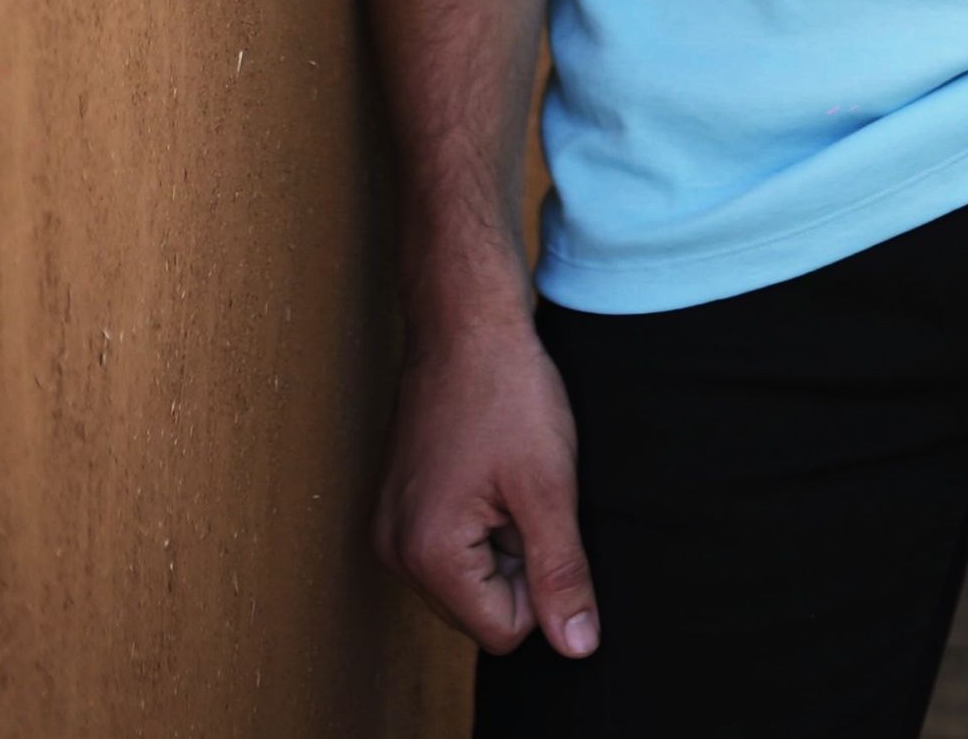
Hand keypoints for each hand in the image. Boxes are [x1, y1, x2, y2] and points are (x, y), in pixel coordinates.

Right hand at [374, 300, 597, 660]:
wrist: (465, 321)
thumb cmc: (506, 391)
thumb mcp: (549, 487)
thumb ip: (561, 574)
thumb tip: (577, 646)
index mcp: (428, 554)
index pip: (503, 632)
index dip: (540, 585)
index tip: (540, 517)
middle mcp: (395, 551)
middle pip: (481, 610)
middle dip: (516, 562)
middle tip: (522, 491)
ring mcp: (391, 527)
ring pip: (469, 578)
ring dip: (501, 539)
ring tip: (505, 476)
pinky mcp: (398, 504)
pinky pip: (451, 546)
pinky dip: (481, 519)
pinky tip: (489, 469)